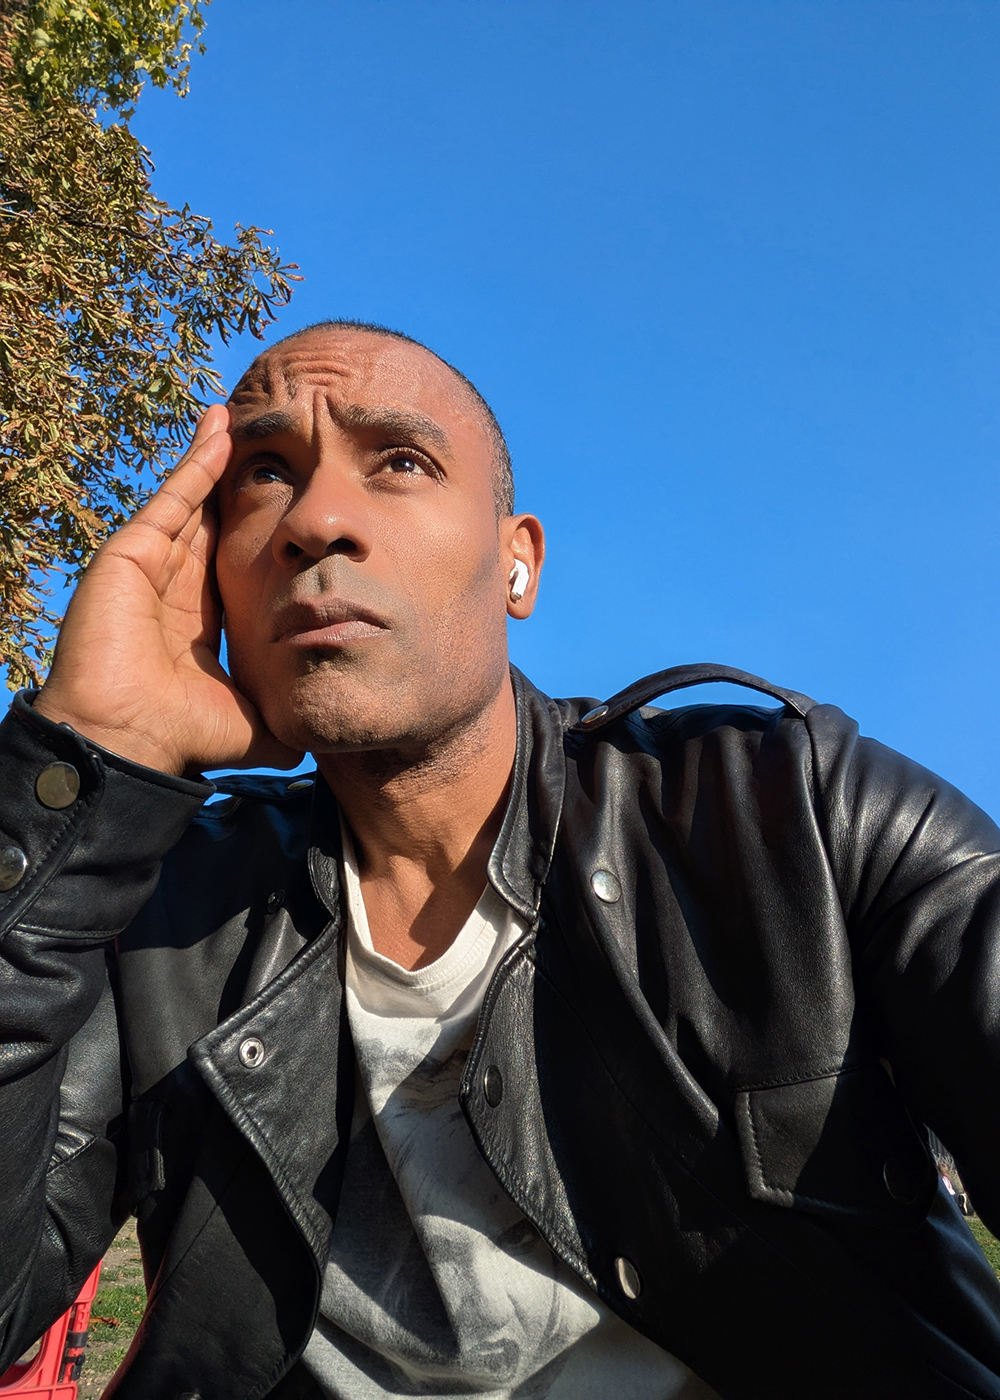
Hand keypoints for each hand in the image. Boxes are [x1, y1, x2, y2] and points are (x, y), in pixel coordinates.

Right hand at [34, 406, 303, 776]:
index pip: (235, 559)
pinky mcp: (131, 554)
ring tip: (241, 415)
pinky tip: (222, 429)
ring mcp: (151, 566)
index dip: (259, 529)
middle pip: (213, 518)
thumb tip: (326, 738)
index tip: (289, 498)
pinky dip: (197, 463)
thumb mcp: (254, 723)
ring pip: (192, 499)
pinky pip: (174, 499)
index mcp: (201, 618)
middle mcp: (176, 587)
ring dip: (215, 457)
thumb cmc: (185, 736)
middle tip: (266, 438)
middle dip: (236, 480)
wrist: (132, 740)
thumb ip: (287, 718)